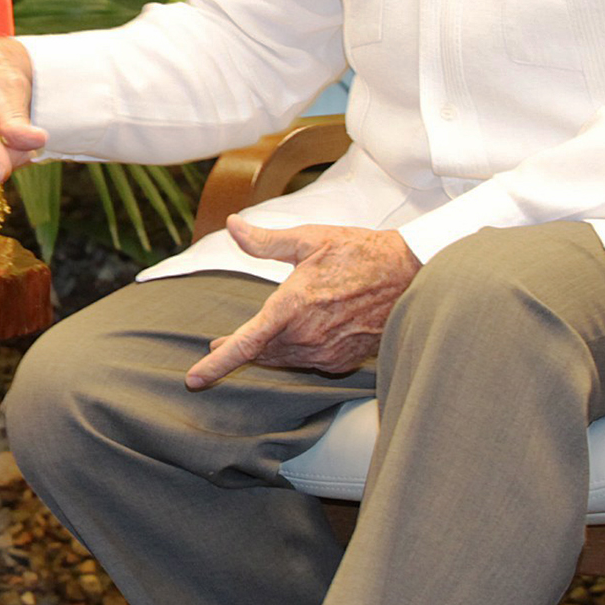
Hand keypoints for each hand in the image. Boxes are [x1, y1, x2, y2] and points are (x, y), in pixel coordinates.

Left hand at [184, 218, 419, 388]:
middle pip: (262, 352)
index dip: (217, 364)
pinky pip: (308, 361)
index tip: (194, 379)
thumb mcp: (309, 238)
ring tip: (251, 342)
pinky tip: (295, 339)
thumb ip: (265, 240)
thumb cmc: (359, 252)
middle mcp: (307, 336)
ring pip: (284, 359)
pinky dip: (295, 352)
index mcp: (292, 307)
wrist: (410, 274)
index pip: (246, 343)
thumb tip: (231, 225)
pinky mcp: (344, 361)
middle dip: (240, 348)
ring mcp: (328, 352)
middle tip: (218, 344)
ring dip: (266, 351)